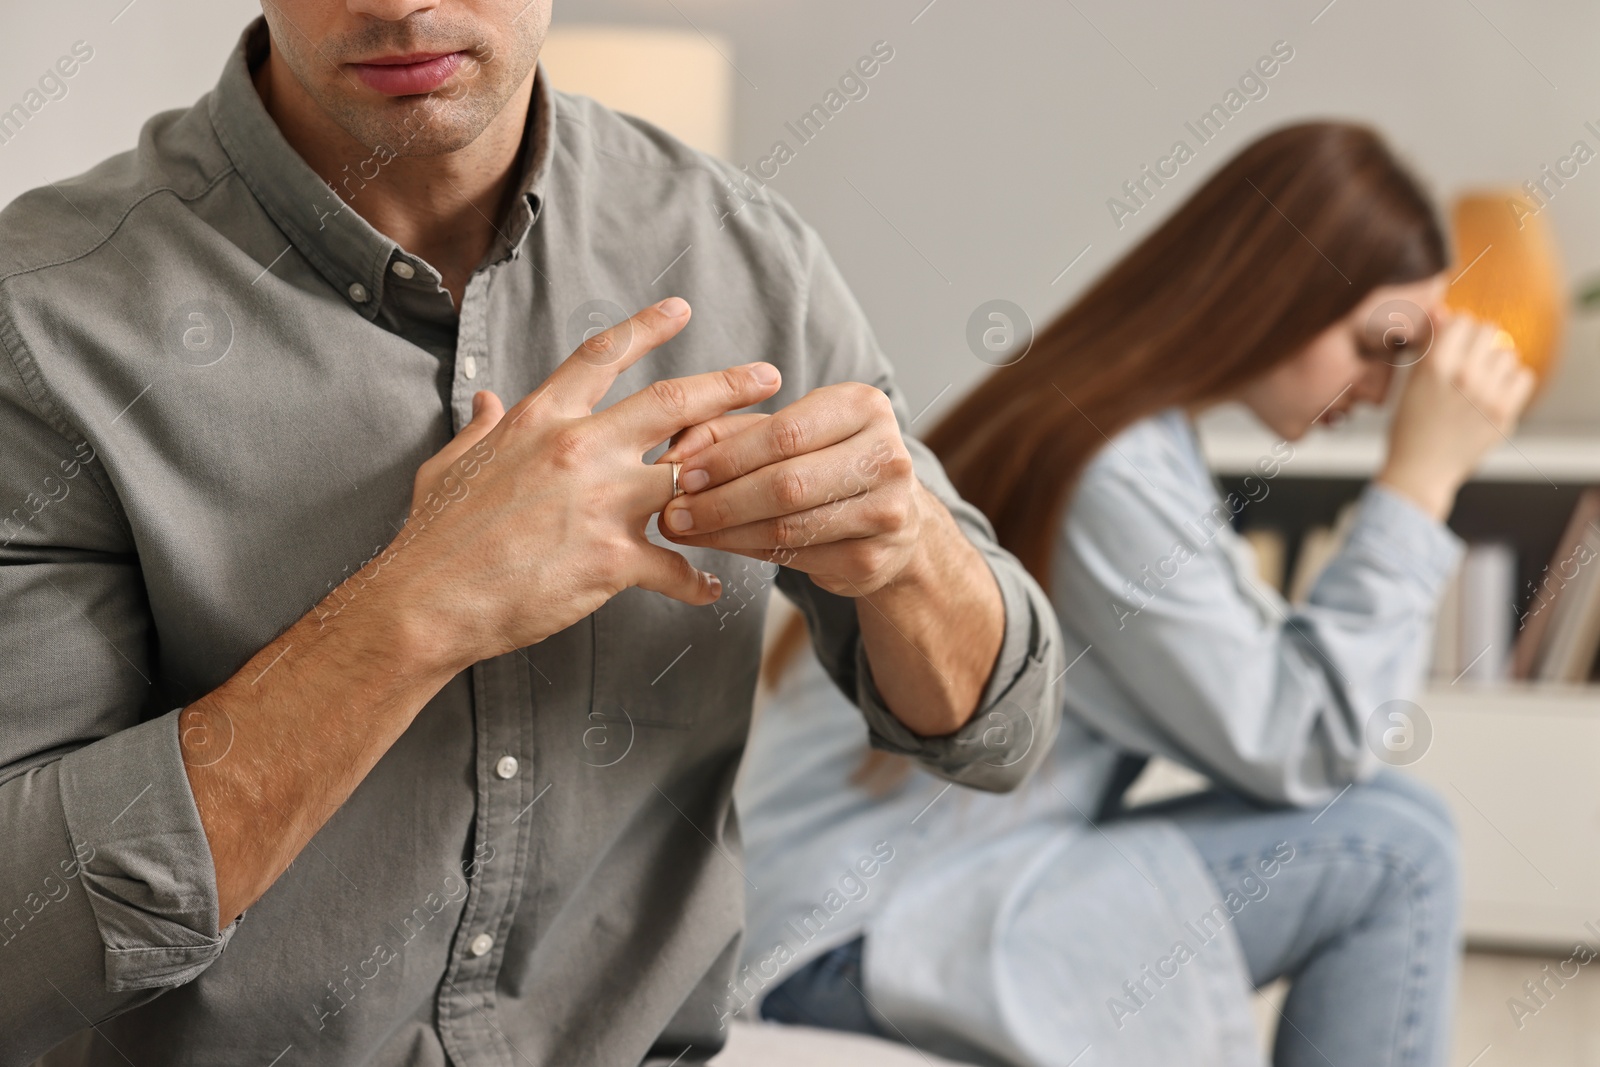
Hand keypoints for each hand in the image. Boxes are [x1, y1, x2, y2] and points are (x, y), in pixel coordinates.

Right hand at [385, 297, 782, 667]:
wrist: (427, 600)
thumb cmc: (433, 537)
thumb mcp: (450, 464)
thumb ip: (481, 428)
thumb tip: (488, 400)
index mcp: (541, 419)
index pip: (601, 355)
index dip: (646, 328)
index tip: (681, 311)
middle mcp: (577, 449)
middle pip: (671, 402)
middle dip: (727, 386)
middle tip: (767, 376)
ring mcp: (600, 503)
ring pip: (689, 476)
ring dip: (732, 480)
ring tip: (767, 481)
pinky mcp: (611, 559)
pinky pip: (674, 568)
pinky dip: (696, 583)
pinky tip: (708, 591)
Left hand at [654, 381, 929, 596]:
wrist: (886, 514)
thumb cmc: (822, 460)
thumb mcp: (783, 431)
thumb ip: (727, 432)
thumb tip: (674, 456)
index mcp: (864, 406)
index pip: (785, 433)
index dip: (727, 457)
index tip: (679, 473)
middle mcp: (888, 456)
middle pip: (787, 483)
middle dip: (720, 500)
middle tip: (674, 512)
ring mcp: (886, 512)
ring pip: (788, 526)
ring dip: (726, 531)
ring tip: (686, 530)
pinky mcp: (872, 559)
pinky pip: (796, 557)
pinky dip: (748, 551)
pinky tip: (721, 544)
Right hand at [1377, 312, 1535, 519]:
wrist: (1421, 471)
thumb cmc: (1410, 426)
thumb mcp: (1411, 382)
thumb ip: (1429, 344)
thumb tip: (1442, 310)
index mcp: (1434, 367)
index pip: (1462, 321)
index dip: (1457, 329)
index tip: (1454, 342)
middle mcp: (1463, 377)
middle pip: (1488, 331)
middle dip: (1478, 341)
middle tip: (1468, 360)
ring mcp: (1487, 395)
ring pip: (1507, 353)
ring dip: (1495, 362)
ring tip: (1480, 380)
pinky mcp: (1505, 413)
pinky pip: (1523, 376)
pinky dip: (1511, 380)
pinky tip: (1494, 392)